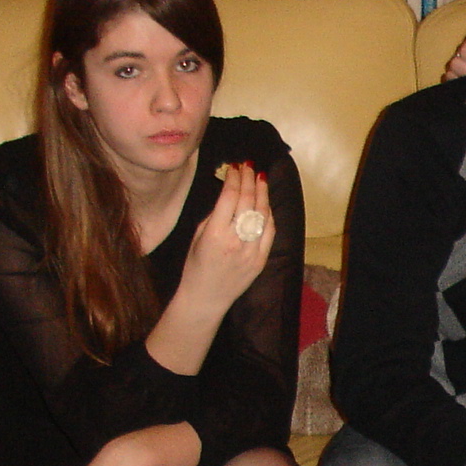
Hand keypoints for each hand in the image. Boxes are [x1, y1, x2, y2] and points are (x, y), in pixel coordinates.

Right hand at [176, 161, 275, 315]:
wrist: (206, 298)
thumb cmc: (196, 266)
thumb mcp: (197, 237)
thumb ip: (214, 215)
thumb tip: (229, 194)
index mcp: (215, 234)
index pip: (229, 196)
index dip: (234, 178)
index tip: (235, 167)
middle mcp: (235, 241)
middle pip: (247, 201)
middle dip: (249, 180)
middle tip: (249, 166)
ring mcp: (251, 251)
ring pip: (263, 214)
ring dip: (262, 193)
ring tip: (260, 178)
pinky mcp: (261, 260)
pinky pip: (270, 231)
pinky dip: (269, 214)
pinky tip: (266, 202)